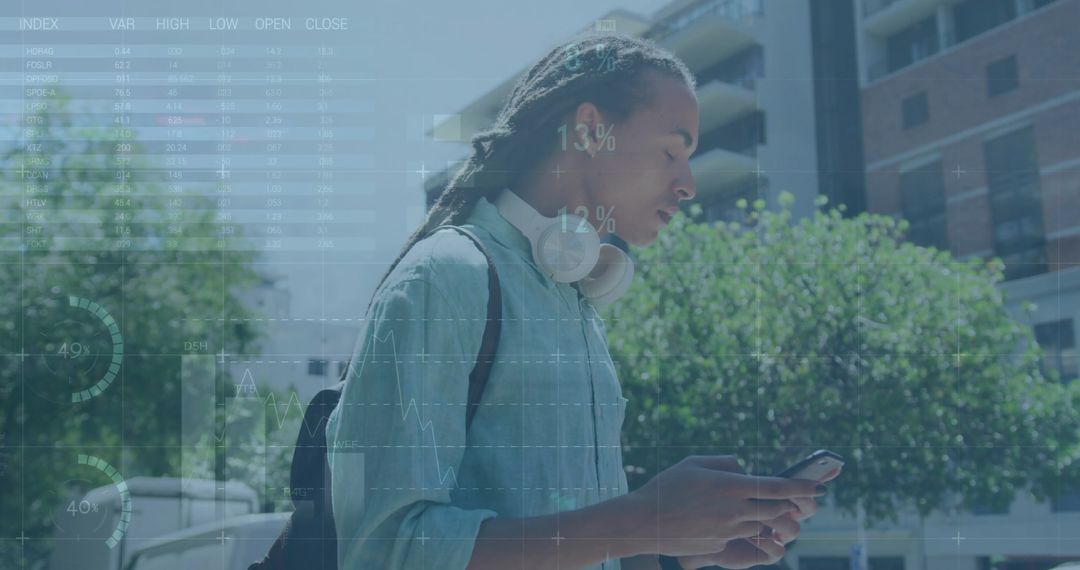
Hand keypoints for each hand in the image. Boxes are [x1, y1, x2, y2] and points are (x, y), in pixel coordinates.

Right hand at [678, 464, 843, 568]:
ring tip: (753, 510)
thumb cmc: (666, 487)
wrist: (645, 522)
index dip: (801, 487)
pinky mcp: (721, 546)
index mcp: (731, 485)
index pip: (777, 487)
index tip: (818, 487)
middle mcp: (735, 509)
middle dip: (786, 506)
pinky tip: (727, 523)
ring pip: (761, 526)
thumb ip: (724, 462)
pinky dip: (742, 530)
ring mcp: (729, 530)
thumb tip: (743, 468)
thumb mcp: (693, 464)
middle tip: (789, 501)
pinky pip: (741, 538)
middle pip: (776, 510)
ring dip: (764, 519)